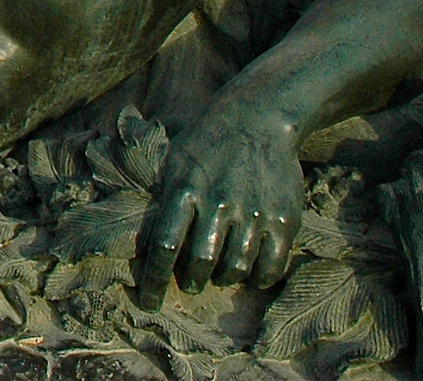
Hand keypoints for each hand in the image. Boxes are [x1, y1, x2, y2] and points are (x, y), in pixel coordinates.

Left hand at [134, 109, 305, 304]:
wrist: (257, 119)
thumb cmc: (206, 144)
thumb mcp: (173, 162)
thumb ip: (160, 199)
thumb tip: (138, 240)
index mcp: (183, 189)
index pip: (163, 246)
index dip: (153, 280)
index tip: (147, 303)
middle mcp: (218, 203)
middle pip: (200, 262)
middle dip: (191, 281)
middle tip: (190, 283)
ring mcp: (253, 212)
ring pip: (234, 268)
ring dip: (222, 278)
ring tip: (218, 273)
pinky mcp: (283, 219)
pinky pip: (270, 266)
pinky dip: (257, 278)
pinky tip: (249, 272)